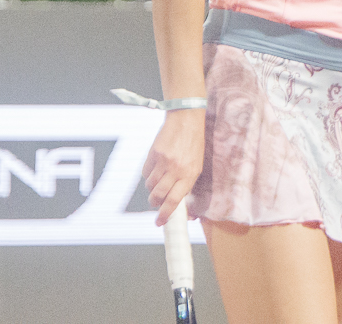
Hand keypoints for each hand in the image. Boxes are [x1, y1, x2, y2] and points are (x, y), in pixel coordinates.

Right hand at [142, 109, 204, 225]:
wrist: (186, 119)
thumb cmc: (194, 144)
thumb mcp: (196, 165)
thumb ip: (186, 183)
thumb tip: (176, 202)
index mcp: (190, 174)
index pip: (175, 200)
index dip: (165, 214)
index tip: (159, 223)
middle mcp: (176, 169)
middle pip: (158, 195)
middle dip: (155, 202)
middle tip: (156, 201)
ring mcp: (163, 161)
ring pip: (150, 185)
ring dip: (151, 188)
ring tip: (158, 181)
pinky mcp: (153, 154)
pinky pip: (145, 173)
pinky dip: (148, 175)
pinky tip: (155, 169)